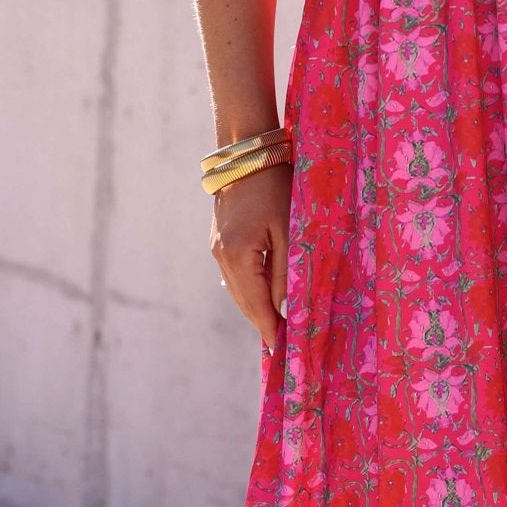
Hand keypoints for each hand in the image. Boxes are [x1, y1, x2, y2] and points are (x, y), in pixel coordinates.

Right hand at [210, 163, 292, 352]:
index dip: (271, 328)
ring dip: (257, 310)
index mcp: (238, 256)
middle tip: (285, 348)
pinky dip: (251, 292)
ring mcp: (217, 250)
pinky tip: (264, 300)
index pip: (257, 304)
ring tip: (278, 329)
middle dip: (264, 324)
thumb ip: (286, 271)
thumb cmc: (275, 187)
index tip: (284, 351)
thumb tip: (284, 307)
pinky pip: (236, 277)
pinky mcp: (220, 242)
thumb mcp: (288, 230)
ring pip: (239, 291)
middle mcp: (222, 256)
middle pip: (245, 302)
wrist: (246, 154)